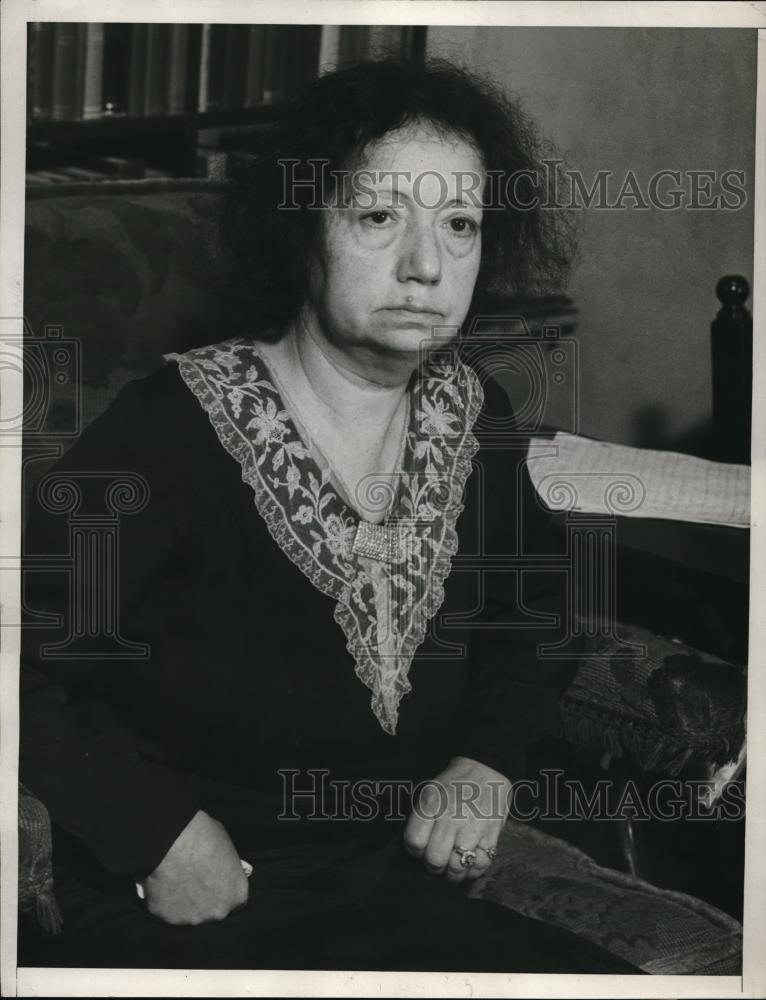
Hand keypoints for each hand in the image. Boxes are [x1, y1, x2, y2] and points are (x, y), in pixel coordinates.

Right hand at [140, 809, 248, 924]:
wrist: (173, 841)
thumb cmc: (204, 838)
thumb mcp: (227, 847)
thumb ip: (226, 867)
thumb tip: (221, 869)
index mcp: (236, 894)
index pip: (236, 900)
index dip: (226, 891)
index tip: (217, 882)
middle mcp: (218, 912)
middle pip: (214, 910)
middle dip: (207, 899)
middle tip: (195, 880)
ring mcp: (192, 919)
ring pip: (189, 913)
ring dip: (186, 901)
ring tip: (178, 880)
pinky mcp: (167, 918)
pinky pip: (168, 911)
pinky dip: (166, 901)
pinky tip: (165, 883)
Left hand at [403, 756, 510, 883]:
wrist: (485, 769)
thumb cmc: (453, 783)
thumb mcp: (429, 791)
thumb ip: (421, 819)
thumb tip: (415, 848)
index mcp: (432, 804)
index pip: (414, 842)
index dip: (413, 852)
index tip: (419, 850)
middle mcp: (451, 817)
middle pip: (435, 859)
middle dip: (432, 867)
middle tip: (435, 863)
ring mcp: (473, 827)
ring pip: (457, 867)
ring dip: (452, 875)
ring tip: (451, 870)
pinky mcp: (492, 834)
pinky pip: (480, 865)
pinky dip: (473, 873)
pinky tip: (468, 868)